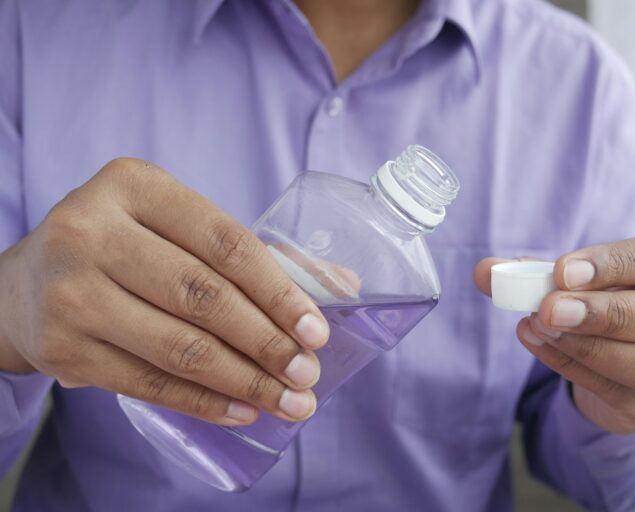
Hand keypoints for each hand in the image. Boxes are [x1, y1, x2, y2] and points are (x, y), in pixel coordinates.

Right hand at [0, 159, 329, 424]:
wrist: (27, 283)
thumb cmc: (125, 247)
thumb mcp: (176, 227)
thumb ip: (256, 253)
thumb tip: (343, 286)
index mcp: (134, 185)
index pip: (226, 242)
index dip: (279, 290)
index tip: (317, 330)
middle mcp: (93, 231)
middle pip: (204, 296)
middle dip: (267, 342)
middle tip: (306, 374)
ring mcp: (70, 291)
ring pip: (179, 347)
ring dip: (244, 381)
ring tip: (288, 400)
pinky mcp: (60, 348)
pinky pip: (147, 384)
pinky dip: (203, 402)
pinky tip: (242, 409)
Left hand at [475, 235, 634, 433]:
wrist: (623, 349)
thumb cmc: (610, 295)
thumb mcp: (580, 275)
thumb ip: (536, 271)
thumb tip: (484, 272)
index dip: (614, 264)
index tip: (563, 271)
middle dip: (606, 313)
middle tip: (549, 308)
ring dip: (590, 347)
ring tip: (539, 326)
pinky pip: (621, 391)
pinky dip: (573, 367)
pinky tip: (538, 344)